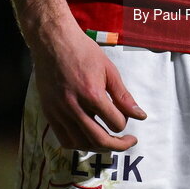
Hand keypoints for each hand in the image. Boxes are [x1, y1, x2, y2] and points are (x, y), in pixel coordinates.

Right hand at [30, 27, 146, 151]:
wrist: (53, 41)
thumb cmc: (83, 51)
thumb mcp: (108, 69)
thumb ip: (123, 95)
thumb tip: (141, 115)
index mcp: (92, 93)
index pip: (115, 122)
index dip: (125, 122)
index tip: (127, 116)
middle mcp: (74, 106)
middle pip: (99, 140)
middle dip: (118, 145)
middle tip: (128, 141)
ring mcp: (59, 111)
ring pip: (81, 143)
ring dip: (98, 147)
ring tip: (109, 140)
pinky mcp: (49, 113)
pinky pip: (63, 139)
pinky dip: (78, 144)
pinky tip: (87, 138)